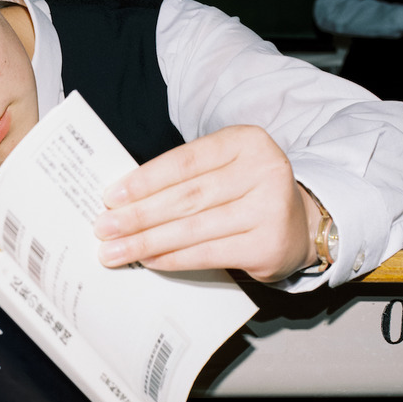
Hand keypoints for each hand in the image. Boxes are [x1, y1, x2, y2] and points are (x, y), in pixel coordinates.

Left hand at [93, 125, 317, 281]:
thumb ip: (182, 176)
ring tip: (116, 250)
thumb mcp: (221, 166)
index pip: (184, 161)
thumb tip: (122, 200)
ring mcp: (270, 209)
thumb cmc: (244, 191)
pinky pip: (209, 253)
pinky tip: (149, 260)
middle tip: (104, 228)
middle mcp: (263, 170)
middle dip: (138, 215)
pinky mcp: (268, 245)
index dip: (144, 180)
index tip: (110, 196)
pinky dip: (174, 258)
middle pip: (186, 197)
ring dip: (148, 242)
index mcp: (245, 141)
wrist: (299, 224)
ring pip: (194, 228)